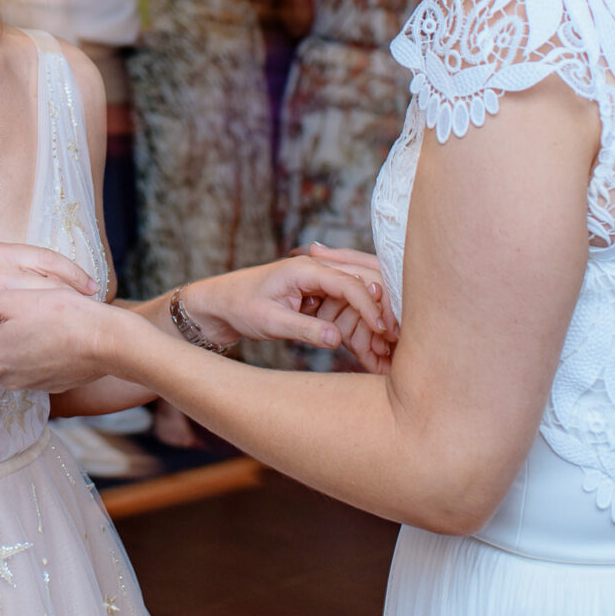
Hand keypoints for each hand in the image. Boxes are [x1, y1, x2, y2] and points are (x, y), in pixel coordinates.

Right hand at [0, 241, 99, 360]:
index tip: (91, 285)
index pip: (45, 258)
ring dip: (56, 321)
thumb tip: (20, 275)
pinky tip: (42, 353)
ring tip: (77, 334)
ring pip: (33, 308)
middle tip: (95, 310)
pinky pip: (9, 334)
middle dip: (74, 297)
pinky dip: (28, 342)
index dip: (71, 272)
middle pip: (48, 282)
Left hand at [0, 285, 126, 392]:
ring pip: (9, 361)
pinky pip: (33, 367)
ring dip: (15, 343)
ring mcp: (29, 384)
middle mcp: (5, 376)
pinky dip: (36, 352)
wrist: (108, 342)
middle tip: (7, 309)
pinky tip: (50, 333)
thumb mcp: (13, 299)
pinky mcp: (51, 384)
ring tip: (33, 318)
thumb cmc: (61, 315)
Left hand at [180, 251, 396, 371]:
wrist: (221, 303)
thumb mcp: (270, 322)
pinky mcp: (317, 295)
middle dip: (380, 308)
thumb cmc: (240, 307)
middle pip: (361, 282)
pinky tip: (368, 342)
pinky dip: (357, 322)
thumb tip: (337, 339)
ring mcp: (317, 281)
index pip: (348, 283)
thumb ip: (304, 329)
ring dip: (370, 318)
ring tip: (383, 345)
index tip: (383, 330)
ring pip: (356, 295)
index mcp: (305, 270)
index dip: (370, 306)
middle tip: (394, 336)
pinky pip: (344, 305)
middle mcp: (315, 270)